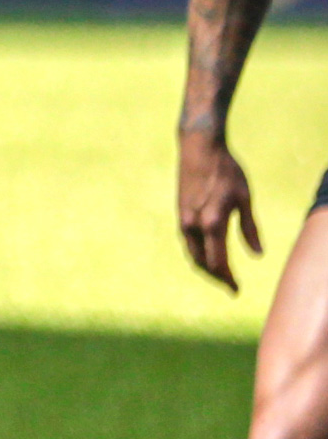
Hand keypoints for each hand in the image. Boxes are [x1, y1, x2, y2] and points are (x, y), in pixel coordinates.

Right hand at [186, 129, 265, 290]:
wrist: (198, 148)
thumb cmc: (226, 170)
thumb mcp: (244, 198)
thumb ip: (250, 228)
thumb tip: (257, 255)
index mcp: (212, 223)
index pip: (218, 262)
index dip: (228, 279)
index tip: (236, 290)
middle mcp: (193, 226)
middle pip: (202, 263)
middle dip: (216, 277)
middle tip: (231, 287)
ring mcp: (183, 220)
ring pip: (193, 254)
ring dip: (206, 267)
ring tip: (220, 274)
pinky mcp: (180, 214)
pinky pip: (189, 243)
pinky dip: (199, 254)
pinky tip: (208, 254)